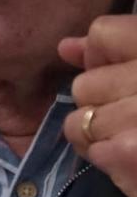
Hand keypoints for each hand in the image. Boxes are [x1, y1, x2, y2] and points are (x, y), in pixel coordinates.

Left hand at [61, 16, 136, 196]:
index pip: (103, 34)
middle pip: (85, 84)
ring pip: (80, 122)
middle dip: (103, 106)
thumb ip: (120, 49)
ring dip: (103, 139)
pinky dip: (113, 162)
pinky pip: (96, 151)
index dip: (104, 59)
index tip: (123, 75)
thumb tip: (66, 47)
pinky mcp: (134, 150)